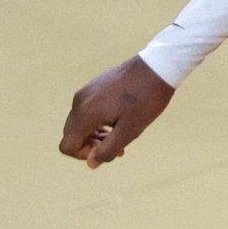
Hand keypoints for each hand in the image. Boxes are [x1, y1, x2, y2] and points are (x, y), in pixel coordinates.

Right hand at [58, 55, 174, 167]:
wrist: (159, 65)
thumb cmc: (146, 99)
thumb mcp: (129, 131)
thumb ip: (107, 150)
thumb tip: (91, 163)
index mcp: (84, 113)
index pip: (67, 145)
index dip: (84, 155)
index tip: (106, 151)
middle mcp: (80, 100)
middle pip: (73, 134)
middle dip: (91, 145)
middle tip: (117, 147)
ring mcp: (87, 89)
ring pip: (81, 121)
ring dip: (96, 134)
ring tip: (121, 135)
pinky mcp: (96, 83)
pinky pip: (89, 108)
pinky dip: (99, 119)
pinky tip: (120, 119)